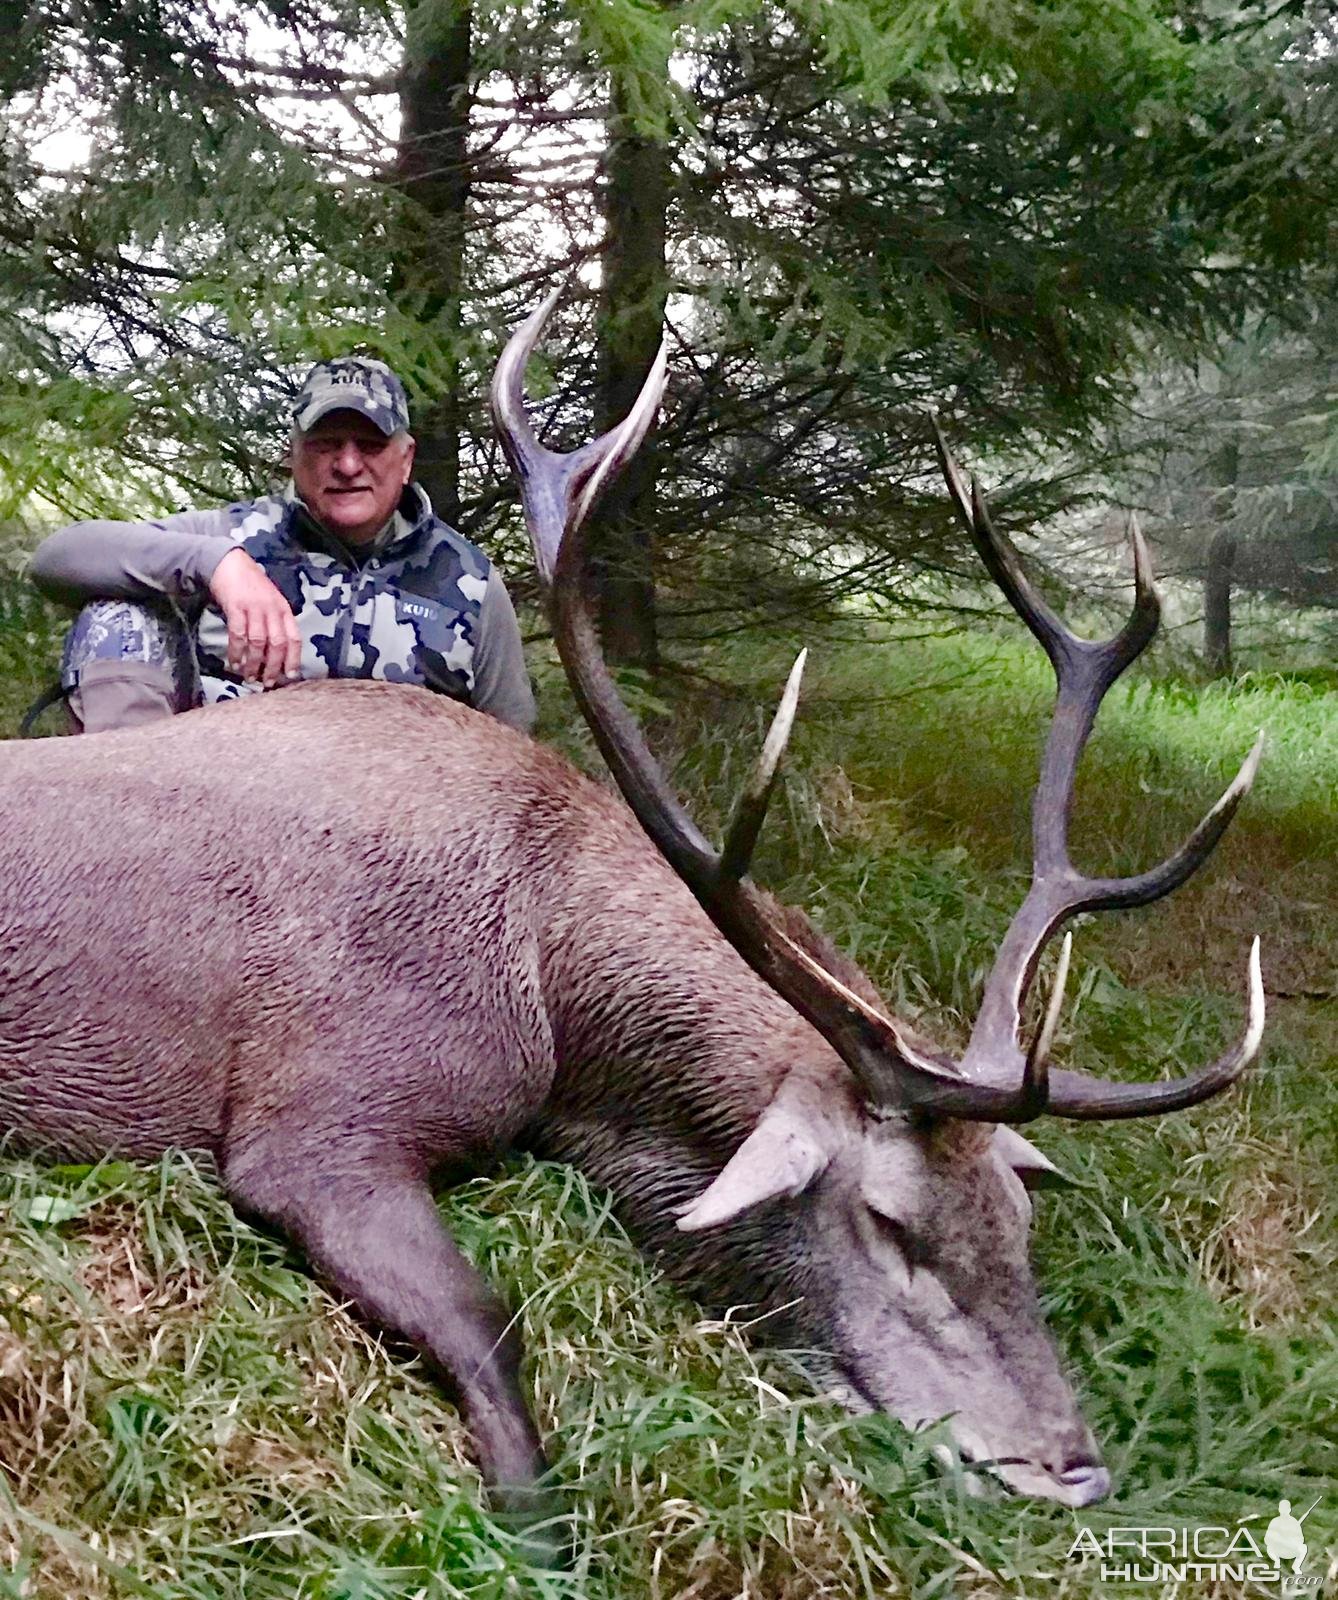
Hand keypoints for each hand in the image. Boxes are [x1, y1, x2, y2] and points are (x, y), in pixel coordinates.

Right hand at [208, 548, 301, 686]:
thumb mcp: (271, 601)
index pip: (294, 638)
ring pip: (258, 642)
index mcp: (284, 610)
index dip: (293, 659)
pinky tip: (234, 662)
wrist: (230, 563)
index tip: (290, 675)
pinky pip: (238, 634)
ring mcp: (254, 608)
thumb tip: (277, 652)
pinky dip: (236, 651)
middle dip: (273, 666)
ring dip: (254, 663)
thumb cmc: (251, 585)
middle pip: (277, 644)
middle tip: (266, 682)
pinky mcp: (236, 607)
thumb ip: (275, 622)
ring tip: (249, 676)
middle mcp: (272, 610)